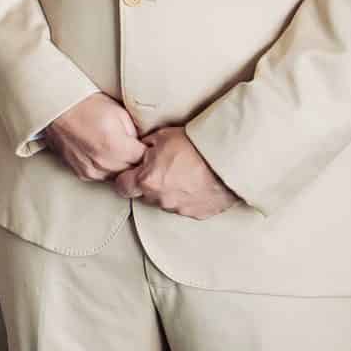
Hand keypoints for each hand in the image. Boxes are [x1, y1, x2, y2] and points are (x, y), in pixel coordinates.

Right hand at [42, 91, 146, 182]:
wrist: (58, 109)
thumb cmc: (87, 106)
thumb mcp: (120, 113)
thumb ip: (136, 134)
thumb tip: (144, 146)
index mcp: (114, 146)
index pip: (144, 159)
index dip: (148, 150)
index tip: (147, 144)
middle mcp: (102, 162)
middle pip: (132, 170)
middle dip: (136, 160)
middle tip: (134, 146)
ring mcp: (91, 170)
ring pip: (118, 176)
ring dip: (122, 166)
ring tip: (118, 149)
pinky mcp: (82, 173)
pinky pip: (104, 176)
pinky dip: (107, 168)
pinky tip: (105, 153)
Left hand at [114, 127, 236, 219]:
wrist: (228, 158)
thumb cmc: (195, 145)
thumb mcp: (163, 136)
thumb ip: (146, 147)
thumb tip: (140, 149)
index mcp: (147, 181)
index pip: (122, 187)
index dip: (126, 178)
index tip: (132, 173)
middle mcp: (160, 199)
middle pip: (146, 194)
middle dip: (151, 184)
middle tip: (166, 168)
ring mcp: (180, 209)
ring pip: (166, 202)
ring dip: (171, 191)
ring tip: (186, 174)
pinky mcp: (198, 214)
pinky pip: (187, 206)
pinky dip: (189, 197)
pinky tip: (198, 183)